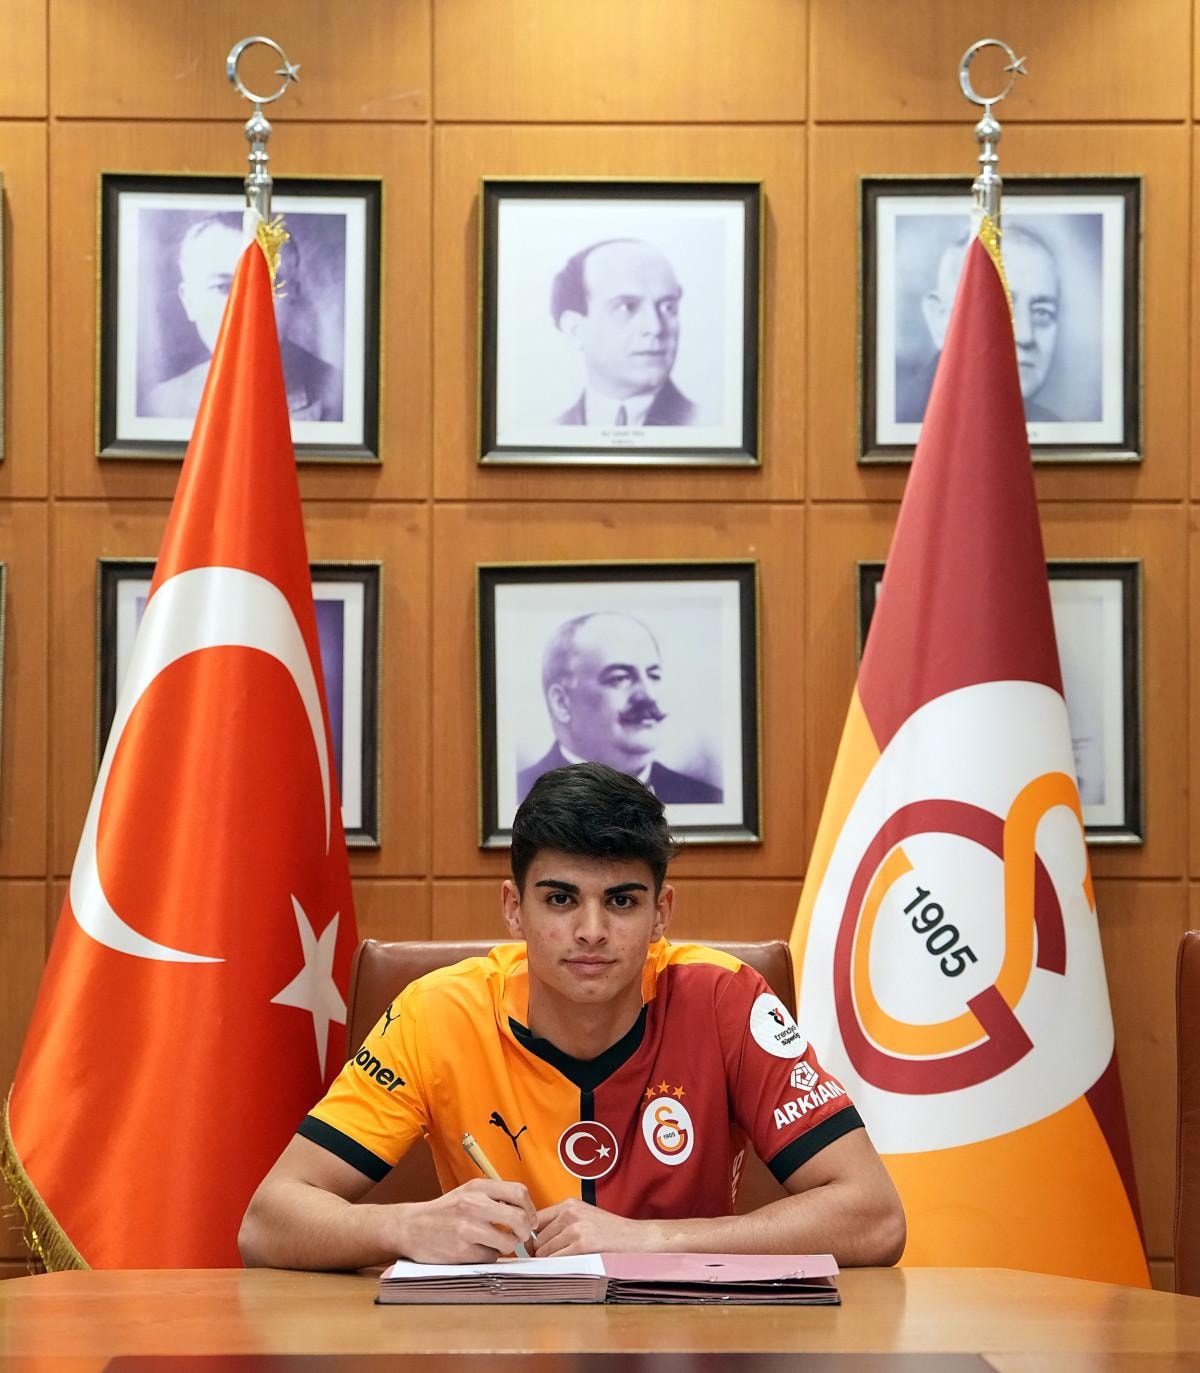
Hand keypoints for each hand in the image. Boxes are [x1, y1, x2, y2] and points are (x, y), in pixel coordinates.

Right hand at [388, 1178, 536, 1263]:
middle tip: (522, 1236)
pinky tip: (478, 1250)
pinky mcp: (461, 1250)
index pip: (519, 1192)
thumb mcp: (468, 1193)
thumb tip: (525, 1212)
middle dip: (525, 1231)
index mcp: (478, 1187)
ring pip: (507, 1242)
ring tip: (497, 1244)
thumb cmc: (444, 1212)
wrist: (411, 1227)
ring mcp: (467, 1228)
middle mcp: (473, 1205)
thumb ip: (494, 1198)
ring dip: (507, 1247)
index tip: (531, 1219)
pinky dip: (489, 1256)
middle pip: (519, 1218)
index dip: (531, 1209)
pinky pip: (490, 1257)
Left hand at [533, 1198, 660, 1256]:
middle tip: (550, 1261)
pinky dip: (557, 1267)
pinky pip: (556, 1260)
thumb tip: (534, 1240)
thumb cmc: (610, 1231)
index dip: (531, 1237)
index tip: (533, 1248)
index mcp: (569, 1204)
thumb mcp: (584, 1217)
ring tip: (563, 1263)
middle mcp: (570, 1213)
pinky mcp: (582, 1245)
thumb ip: (562, 1222)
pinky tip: (568, 1266)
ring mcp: (576, 1228)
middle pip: (537, 1239)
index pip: (535, 1220)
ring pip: (544, 1252)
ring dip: (549, 1262)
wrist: (636, 1237)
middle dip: (540, 1253)